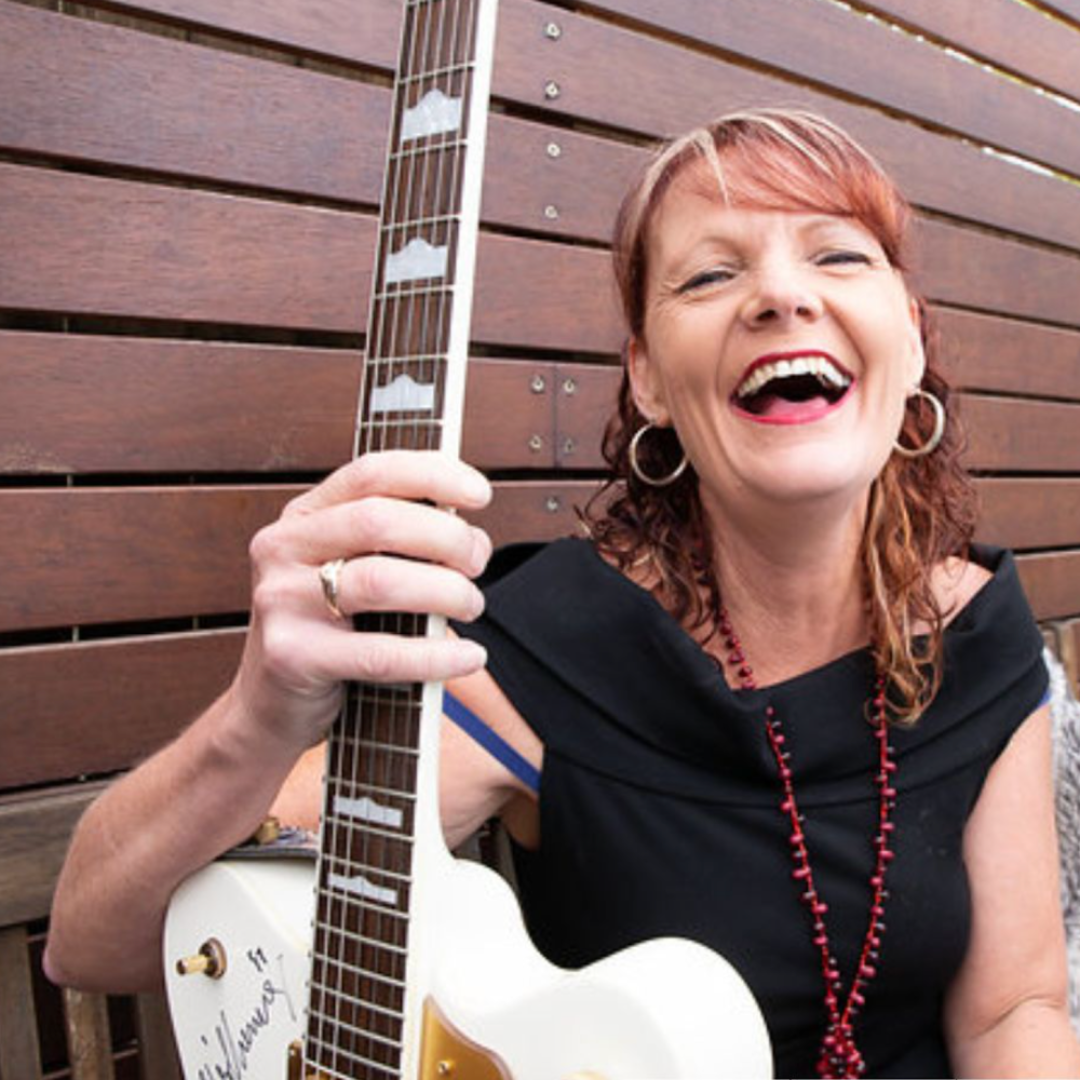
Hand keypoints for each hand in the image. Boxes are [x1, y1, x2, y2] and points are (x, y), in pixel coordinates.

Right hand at [232, 451, 491, 750]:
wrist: (270, 706)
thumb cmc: (334, 632)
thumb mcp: (354, 572)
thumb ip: (402, 545)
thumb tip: (473, 538)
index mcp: (303, 516)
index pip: (371, 473)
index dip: (433, 474)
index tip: (480, 494)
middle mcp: (283, 548)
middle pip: (379, 521)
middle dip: (446, 537)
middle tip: (478, 563)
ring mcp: (281, 600)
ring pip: (381, 580)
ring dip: (446, 590)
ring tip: (471, 605)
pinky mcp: (291, 656)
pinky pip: (380, 652)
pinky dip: (436, 655)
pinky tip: (469, 656)